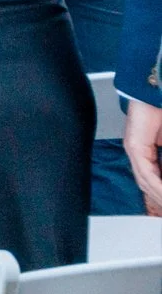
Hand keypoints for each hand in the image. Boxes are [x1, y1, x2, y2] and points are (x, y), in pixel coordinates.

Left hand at [126, 98, 161, 215]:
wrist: (155, 94)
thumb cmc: (161, 114)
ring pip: (147, 182)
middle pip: (149, 185)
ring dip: (160, 195)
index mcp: (146, 153)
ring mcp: (134, 150)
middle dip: (161, 198)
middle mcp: (137, 154)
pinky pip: (146, 173)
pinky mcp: (135, 147)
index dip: (161, 193)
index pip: (155, 180)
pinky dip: (157, 185)